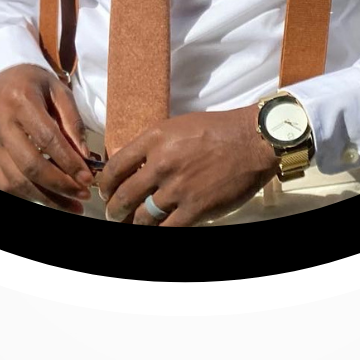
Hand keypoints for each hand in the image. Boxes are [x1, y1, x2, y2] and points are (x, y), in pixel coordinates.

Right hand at [0, 64, 93, 211]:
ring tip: (73, 205)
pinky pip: (5, 184)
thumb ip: (73, 122)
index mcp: (19, 100)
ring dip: (47, 198)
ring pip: (16, 181)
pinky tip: (51, 198)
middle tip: (84, 195)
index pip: (47, 139)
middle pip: (29, 165)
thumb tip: (85, 158)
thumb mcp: (58, 90)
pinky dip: (30, 195)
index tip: (89, 179)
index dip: (69, 162)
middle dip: (60, 185)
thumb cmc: (33, 84)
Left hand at [97, 106, 278, 226]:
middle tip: (115, 215)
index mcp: (154, 139)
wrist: (254, 141)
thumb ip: (154, 145)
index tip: (106, 192)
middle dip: (114, 211)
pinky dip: (157, 233)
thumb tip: (133, 166)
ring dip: (134, 225)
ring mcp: (178, 188)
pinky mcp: (195, 208)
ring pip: (142, 217)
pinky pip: (167, 229)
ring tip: (134, 226)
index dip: (106, 185)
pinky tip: (156, 232)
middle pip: (123, 196)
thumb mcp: (178, 126)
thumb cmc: (220, 131)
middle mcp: (161, 164)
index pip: (115, 167)